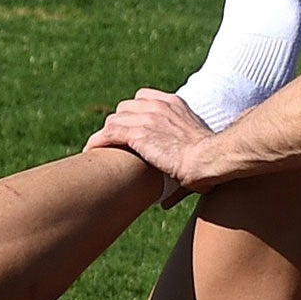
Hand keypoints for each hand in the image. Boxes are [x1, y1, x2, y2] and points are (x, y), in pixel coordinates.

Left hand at [86, 89, 217, 189]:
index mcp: (174, 103)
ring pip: (114, 121)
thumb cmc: (210, 160)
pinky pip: (109, 134)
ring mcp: (147, 118)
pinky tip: (90, 151)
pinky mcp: (138, 134)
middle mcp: (158, 106)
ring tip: (97, 150)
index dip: (133, 113)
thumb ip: (183, 157)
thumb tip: (167, 201)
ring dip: (105, 135)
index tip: (130, 129)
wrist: (210, 159)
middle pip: (125, 108)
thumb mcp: (198, 145)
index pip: (142, 98)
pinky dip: (98, 142)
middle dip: (118, 124)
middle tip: (112, 143)